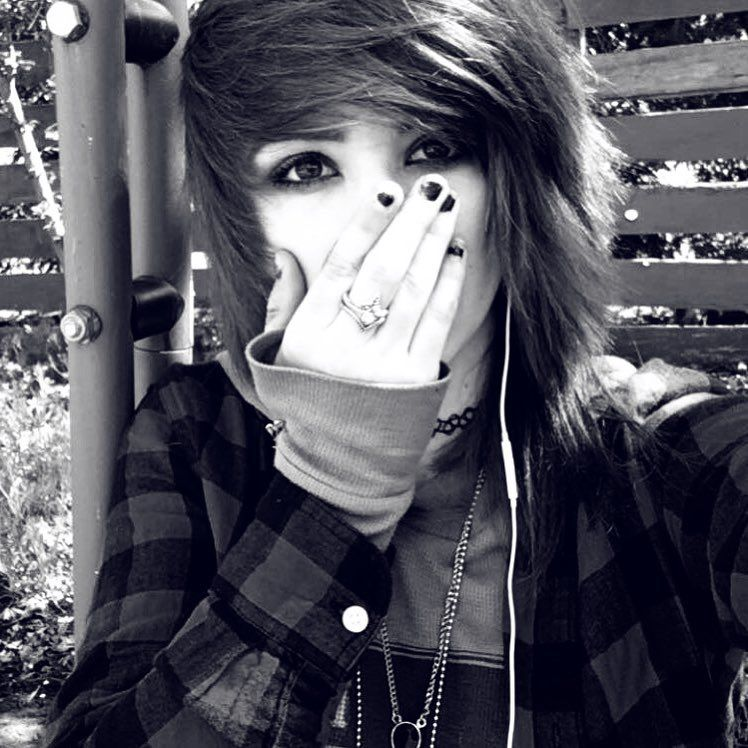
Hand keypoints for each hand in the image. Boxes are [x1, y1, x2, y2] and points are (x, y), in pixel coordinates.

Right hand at [262, 174, 465, 384]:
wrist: (339, 456)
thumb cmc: (308, 396)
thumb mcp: (279, 353)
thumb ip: (281, 304)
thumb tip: (281, 255)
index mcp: (310, 332)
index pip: (339, 265)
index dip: (364, 225)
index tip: (386, 193)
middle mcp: (346, 343)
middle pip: (381, 270)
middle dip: (409, 224)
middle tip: (430, 188)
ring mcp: (383, 361)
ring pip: (412, 289)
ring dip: (433, 244)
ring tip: (447, 208)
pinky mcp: (416, 376)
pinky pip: (436, 320)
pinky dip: (448, 283)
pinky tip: (455, 253)